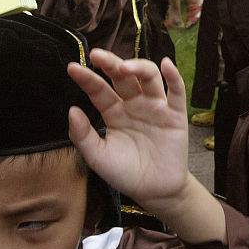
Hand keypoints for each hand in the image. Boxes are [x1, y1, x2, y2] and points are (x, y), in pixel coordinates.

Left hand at [67, 50, 189, 211]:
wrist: (153, 192)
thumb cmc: (124, 173)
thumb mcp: (98, 157)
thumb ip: (83, 136)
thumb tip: (72, 110)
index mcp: (114, 112)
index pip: (99, 90)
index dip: (87, 79)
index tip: (72, 69)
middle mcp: (134, 104)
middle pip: (123, 77)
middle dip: (111, 64)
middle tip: (98, 56)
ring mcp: (155, 107)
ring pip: (148, 78)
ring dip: (138, 67)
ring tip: (124, 66)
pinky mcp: (175, 115)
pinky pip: (176, 92)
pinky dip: (174, 76)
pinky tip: (167, 65)